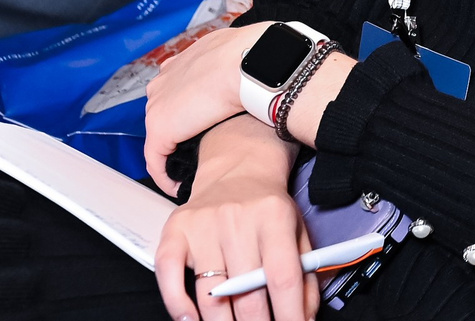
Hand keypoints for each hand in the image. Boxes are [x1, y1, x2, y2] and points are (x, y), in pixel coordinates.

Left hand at [145, 20, 267, 191]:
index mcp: (182, 63)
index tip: (199, 123)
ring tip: (191, 172)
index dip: (186, 108)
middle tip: (198, 152)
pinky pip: (156, 161)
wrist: (249, 63)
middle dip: (178, 132)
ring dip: (174, 156)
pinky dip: (165, 177)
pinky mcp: (160, 130)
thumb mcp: (243, 54)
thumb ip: (236, 65)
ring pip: (159, 139)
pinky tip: (178, 188)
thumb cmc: (253, 56)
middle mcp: (164, 82)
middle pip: (162, 114)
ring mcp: (158, 106)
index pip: (174, 89)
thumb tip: (254, 73)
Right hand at [153, 116, 313, 320]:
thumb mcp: (297, 231)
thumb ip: (305, 273)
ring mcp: (203, 225)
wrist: (237, 168)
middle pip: (245, 290)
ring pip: (210, 292)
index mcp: (274, 216)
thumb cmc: (268, 206)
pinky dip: (178, 305)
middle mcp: (237, 218)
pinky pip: (168, 275)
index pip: (282, 276)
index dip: (288, 313)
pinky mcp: (175, 231)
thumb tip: (306, 315)